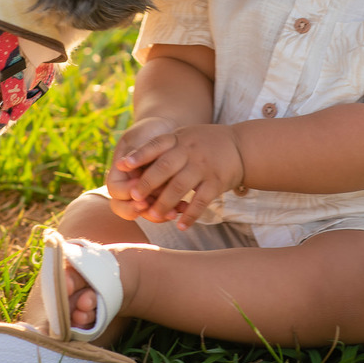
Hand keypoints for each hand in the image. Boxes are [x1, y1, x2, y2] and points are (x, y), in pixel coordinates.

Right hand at [106, 116, 177, 220]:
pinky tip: (185, 207)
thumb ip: (133, 151)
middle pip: (126, 208)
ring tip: (174, 212)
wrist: (168, 130)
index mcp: (119, 173)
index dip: (125, 192)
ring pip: (147, 213)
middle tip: (151, 208)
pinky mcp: (162, 196)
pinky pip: (165, 209)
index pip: (114, 190)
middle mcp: (130, 187)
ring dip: (159, 214)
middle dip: (139, 211)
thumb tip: (123, 163)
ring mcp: (146, 194)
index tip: (136, 187)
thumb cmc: (149, 132)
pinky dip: (174, 209)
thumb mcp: (138, 137)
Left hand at [113, 123, 245, 229]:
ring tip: (154, 215)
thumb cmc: (204, 143)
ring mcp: (203, 167)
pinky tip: (181, 226)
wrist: (241, 146)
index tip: (122, 166)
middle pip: (163, 168)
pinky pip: (201, 201)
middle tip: (134, 198)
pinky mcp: (216, 182)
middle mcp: (189, 151)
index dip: (138, 156)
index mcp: (178, 139)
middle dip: (146, 184)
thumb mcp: (184, 136)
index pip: (154, 145)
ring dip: (164, 203)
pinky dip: (190, 215)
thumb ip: (163, 147)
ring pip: (179, 187)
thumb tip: (130, 162)